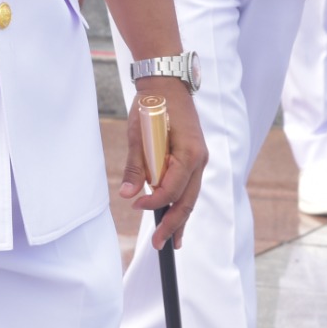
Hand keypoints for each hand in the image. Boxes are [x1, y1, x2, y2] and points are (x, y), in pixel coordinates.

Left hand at [118, 83, 206, 249]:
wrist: (167, 83)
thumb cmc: (152, 105)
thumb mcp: (138, 135)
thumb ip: (135, 167)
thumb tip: (127, 194)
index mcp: (188, 153)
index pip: (172, 188)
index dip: (154, 202)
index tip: (136, 206)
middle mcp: (199, 159)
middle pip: (187, 200)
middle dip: (173, 224)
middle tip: (159, 244)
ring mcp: (199, 159)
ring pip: (191, 196)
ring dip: (181, 219)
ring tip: (172, 242)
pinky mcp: (194, 158)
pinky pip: (189, 186)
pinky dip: (182, 202)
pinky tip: (177, 218)